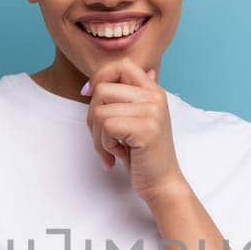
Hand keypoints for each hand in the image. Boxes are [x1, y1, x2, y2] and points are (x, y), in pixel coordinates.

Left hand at [82, 58, 188, 205]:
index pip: (121, 65)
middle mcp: (155, 96)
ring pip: (100, 111)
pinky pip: (107, 126)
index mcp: (153, 91)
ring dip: (98, 137)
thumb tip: (128, 70)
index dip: (99, 77)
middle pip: (102, 89)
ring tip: (112, 151)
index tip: (88, 95)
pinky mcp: (146, 128)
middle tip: (102, 139)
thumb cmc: (144, 155)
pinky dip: (105, 145)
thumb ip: (133, 96)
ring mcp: (152, 111)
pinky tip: (118, 156)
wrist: (162, 184)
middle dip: (92, 117)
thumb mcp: (138, 120)